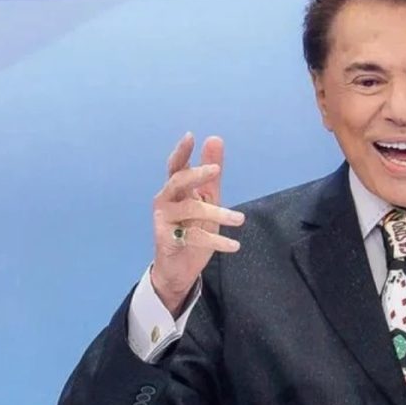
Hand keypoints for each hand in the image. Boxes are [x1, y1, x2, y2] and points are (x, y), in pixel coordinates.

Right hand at [150, 133, 244, 315]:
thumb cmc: (192, 229)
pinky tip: (234, 246)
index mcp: (175, 189)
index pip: (176, 166)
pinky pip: (194, 236)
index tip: (191, 136)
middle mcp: (166, 201)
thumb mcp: (206, 200)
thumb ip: (212, 175)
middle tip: (215, 170)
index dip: (182, 151)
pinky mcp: (167, 239)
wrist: (179, 268)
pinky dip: (216, 241)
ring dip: (218, 214)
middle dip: (196, 174)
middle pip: (177, 182)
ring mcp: (164, 220)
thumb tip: (215, 139)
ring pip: (190, 209)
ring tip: (240, 219)